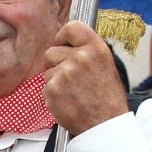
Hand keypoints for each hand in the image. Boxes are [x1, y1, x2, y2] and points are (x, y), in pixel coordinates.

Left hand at [43, 21, 130, 136]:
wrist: (105, 124)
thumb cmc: (107, 98)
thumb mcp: (105, 65)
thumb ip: (86, 51)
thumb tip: (68, 43)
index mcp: (96, 48)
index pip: (71, 27)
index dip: (63, 37)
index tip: (62, 44)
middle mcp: (80, 57)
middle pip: (51, 51)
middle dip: (57, 63)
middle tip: (71, 78)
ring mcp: (65, 73)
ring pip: (47, 71)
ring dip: (55, 80)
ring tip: (73, 92)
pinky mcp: (52, 89)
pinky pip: (45, 87)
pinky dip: (53, 95)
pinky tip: (68, 101)